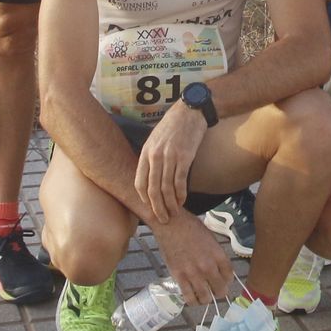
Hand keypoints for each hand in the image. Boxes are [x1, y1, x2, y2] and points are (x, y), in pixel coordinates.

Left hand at [134, 101, 207, 224]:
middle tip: (162, 219)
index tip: (150, 208)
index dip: (144, 199)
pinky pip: (180, 181)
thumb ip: (151, 156)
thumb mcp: (155, 138)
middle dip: (157, 208)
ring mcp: (170, 156)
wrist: (190, 110)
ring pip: (166, 188)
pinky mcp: (184, 157)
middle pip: (152, 189)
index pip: (140, 182)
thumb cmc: (173, 125)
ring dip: (170, 204)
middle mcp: (155, 155)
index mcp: (146, 152)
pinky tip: (183, 201)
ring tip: (174, 213)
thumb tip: (150, 176)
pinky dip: (181, 195)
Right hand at [151, 213, 234, 304]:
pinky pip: (189, 297)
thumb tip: (219, 269)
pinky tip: (192, 297)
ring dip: (206, 299)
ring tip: (203, 296)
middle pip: (220, 290)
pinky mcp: (179, 277)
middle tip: (215, 291)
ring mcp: (193, 273)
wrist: (171, 224)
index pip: (229, 276)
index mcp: (218, 254)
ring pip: (205, 297)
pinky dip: (192, 300)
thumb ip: (216, 254)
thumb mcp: (210, 238)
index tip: (224, 282)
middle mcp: (208, 266)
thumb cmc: (191, 227)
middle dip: (219, 292)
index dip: (227, 281)